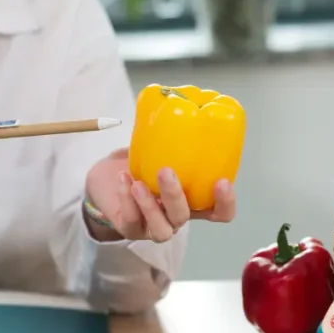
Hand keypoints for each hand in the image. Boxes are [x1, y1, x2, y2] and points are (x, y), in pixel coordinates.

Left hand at [84, 148, 235, 242]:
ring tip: (138, 183)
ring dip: (151, 206)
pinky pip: (131, 220)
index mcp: (192, 201)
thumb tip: (183, 102)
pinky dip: (127, 200)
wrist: (108, 179)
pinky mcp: (130, 228)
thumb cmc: (142, 163)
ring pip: (162, 229)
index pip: (219, 212)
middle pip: (184, 216)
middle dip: (176, 196)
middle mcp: (175, 216)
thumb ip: (173, 138)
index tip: (221, 182)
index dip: (225, 202)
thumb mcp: (159, 149)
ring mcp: (153, 226)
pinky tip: (123, 179)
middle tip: (165, 171)